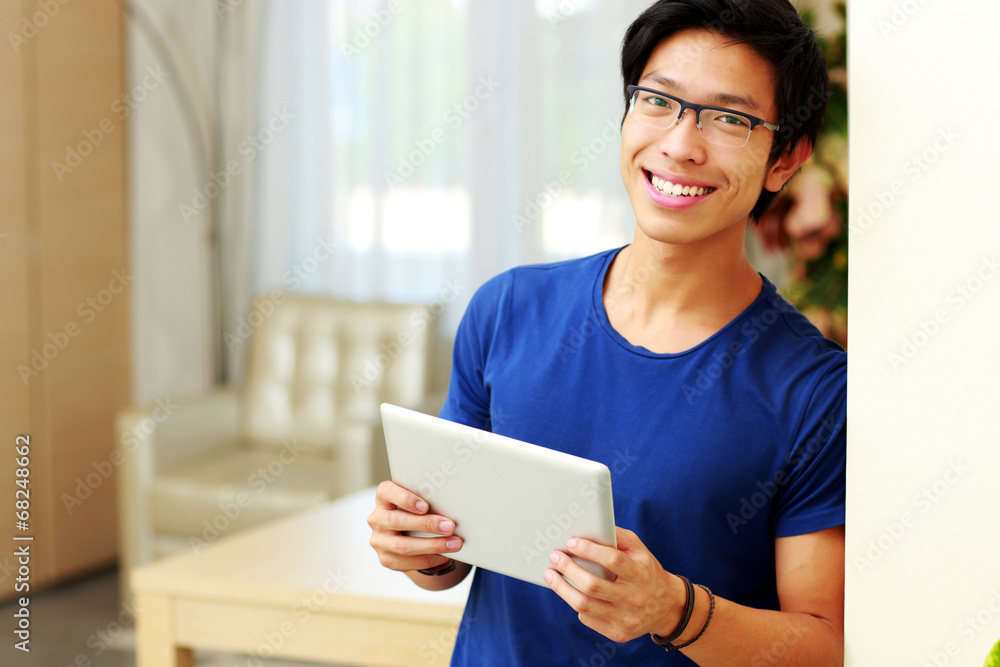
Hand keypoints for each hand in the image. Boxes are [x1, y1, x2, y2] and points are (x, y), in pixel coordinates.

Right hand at [367, 480, 462, 572]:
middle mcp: (376, 518)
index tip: (425, 506)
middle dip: (426, 525)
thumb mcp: (418, 500)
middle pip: (397, 521)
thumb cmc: (417, 511)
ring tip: (454, 544)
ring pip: (402, 546)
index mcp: (383, 497)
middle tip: (450, 526)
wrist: (406, 533)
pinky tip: (444, 555)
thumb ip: (427, 499)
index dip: (405, 499)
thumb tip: (454, 503)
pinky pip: (406, 562)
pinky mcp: (385, 558)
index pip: (387, 492)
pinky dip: (429, 559)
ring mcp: (378, 540)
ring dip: (432, 545)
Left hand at [543, 526, 684, 643]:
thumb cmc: (646, 571)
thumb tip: (589, 528)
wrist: (668, 607)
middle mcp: (635, 599)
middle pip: (593, 586)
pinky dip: (576, 605)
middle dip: (568, 569)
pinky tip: (571, 593)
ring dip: (562, 589)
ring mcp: (626, 619)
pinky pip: (588, 619)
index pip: (613, 560)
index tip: (570, 542)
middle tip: (554, 557)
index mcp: (641, 574)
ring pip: (585, 606)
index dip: (589, 550)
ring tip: (550, 575)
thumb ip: (618, 536)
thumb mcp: (639, 550)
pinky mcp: (619, 634)